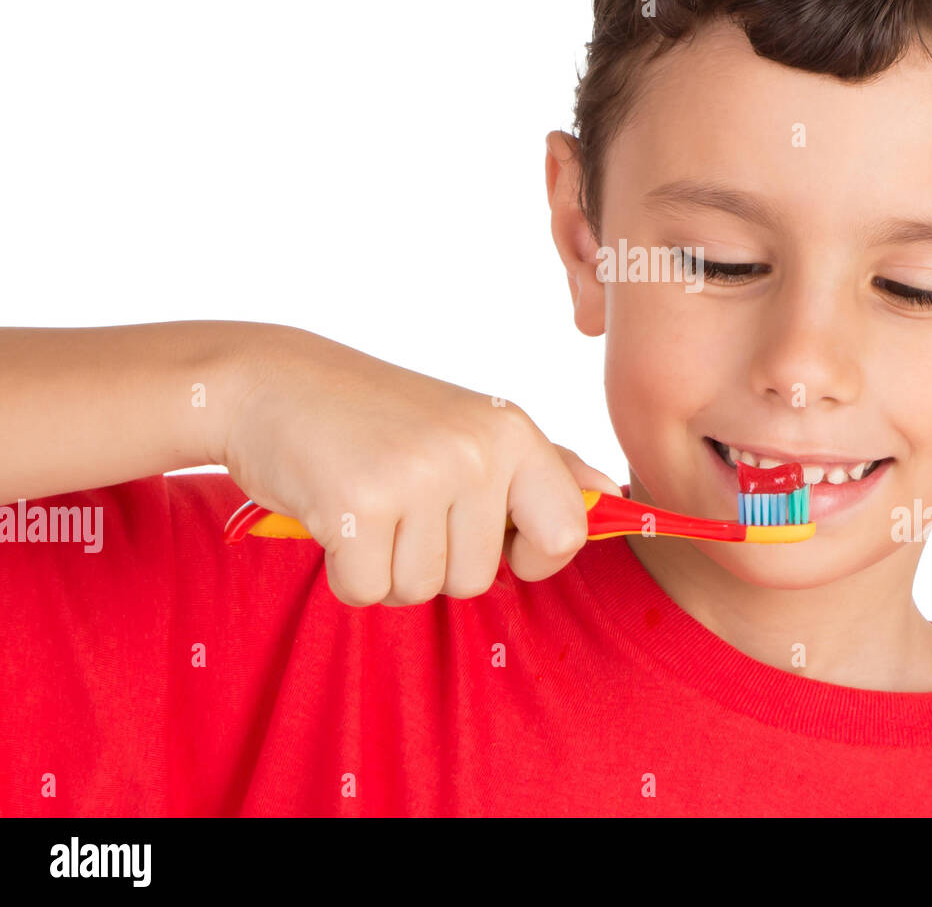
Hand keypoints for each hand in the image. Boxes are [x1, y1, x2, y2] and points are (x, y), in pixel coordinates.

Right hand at [220, 327, 622, 606]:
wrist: (275, 383)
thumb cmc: (378, 416)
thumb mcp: (469, 426)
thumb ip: (544, 465)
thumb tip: (613, 497)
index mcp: (513, 432)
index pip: (567, 532)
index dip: (532, 556)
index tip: (496, 537)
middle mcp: (476, 451)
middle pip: (479, 578)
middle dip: (435, 559)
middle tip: (400, 500)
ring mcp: (420, 476)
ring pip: (422, 589)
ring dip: (387, 565)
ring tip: (367, 502)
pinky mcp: (359, 505)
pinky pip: (367, 591)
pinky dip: (344, 571)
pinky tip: (334, 516)